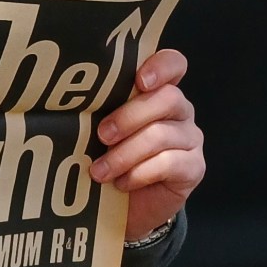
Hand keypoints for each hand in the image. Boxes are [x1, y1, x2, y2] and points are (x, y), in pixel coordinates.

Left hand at [90, 49, 203, 240]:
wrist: (125, 202)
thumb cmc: (107, 154)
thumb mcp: (101, 126)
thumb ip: (100, 107)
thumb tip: (72, 99)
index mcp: (157, 90)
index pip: (173, 64)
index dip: (160, 66)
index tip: (139, 81)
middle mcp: (178, 109)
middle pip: (167, 98)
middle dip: (128, 117)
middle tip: (101, 136)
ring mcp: (189, 138)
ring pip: (162, 134)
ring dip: (125, 154)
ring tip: (100, 170)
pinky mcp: (194, 168)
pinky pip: (169, 163)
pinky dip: (139, 173)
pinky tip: (121, 182)